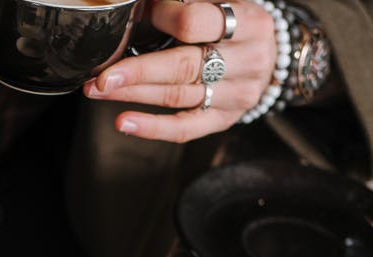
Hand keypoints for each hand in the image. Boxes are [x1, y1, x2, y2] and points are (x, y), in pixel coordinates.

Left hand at [83, 0, 276, 142]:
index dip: (163, 17)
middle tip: (101, 75)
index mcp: (250, 23)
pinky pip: (186, 128)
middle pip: (184, 67)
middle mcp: (248, 62)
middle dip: (137, 71)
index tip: (142, 14)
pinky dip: (152, 128)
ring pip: (177, 96)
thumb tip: (143, 4)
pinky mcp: (225, 119)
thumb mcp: (225, 1)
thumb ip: (191, 2)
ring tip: (97, 90)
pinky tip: (123, 122)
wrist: (274, 54)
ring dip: (132, 94)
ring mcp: (238, 95)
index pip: (196, 23)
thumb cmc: (238, 21)